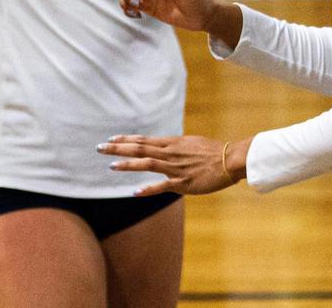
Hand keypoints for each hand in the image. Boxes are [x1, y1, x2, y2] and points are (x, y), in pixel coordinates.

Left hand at [97, 134, 247, 195]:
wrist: (231, 160)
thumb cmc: (214, 153)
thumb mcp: (192, 144)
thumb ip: (176, 148)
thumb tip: (166, 148)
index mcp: (173, 143)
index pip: (144, 139)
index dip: (126, 139)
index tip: (110, 139)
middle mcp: (171, 153)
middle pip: (140, 147)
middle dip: (119, 148)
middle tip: (100, 147)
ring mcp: (176, 168)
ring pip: (148, 163)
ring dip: (128, 164)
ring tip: (111, 166)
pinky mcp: (184, 183)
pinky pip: (163, 186)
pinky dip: (148, 189)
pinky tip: (135, 193)